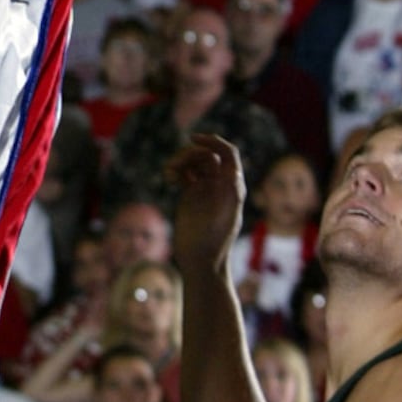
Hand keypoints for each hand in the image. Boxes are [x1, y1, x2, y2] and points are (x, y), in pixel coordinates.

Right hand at [169, 134, 245, 279]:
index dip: (213, 141)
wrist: (201, 262)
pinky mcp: (192, 197)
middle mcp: (221, 186)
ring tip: (168, 173)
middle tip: (174, 167)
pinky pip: (185, 174)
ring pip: (194, 163)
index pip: (228, 153)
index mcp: (232, 186)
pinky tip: (169, 178)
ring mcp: (206, 190)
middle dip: (190, 154)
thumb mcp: (223, 215)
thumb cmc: (212, 242)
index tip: (193, 138)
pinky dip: (176, 171)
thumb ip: (228, 192)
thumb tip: (233, 171)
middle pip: (207, 155)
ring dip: (180, 161)